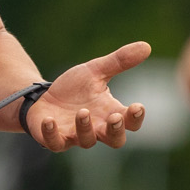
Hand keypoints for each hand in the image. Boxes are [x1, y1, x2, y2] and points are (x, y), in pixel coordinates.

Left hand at [26, 41, 152, 150]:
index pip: (130, 122)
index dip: (135, 118)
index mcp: (110, 113)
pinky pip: (55, 142)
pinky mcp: (54, 138)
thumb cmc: (74, 89)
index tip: (137, 107)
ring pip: (87, 141)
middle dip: (116, 130)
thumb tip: (146, 46)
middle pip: (115, 140)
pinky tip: (49, 120)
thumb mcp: (95, 71)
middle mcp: (96, 128)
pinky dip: (51, 133)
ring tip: (82, 112)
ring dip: (85, 127)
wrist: (43, 97)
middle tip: (115, 117)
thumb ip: (119, 61)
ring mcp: (75, 136)